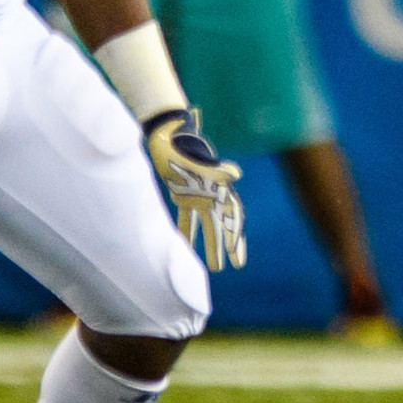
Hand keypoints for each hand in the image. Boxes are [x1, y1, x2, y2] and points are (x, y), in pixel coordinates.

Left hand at [145, 110, 245, 270]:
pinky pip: (188, 219)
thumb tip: (236, 174)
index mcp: (218, 186)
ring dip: (212, 245)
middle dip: (230, 244)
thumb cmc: (181, 145)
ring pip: (209, 225)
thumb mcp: (196, 156)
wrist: (166, 135)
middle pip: (224, 223)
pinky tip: (184, 251)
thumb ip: (215, 167)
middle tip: (237, 265)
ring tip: (215, 267)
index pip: (232, 213)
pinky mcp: (185, 195)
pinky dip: (188, 234)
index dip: (235, 232)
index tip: (234, 250)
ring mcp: (199, 195)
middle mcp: (212, 194)